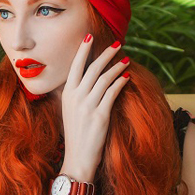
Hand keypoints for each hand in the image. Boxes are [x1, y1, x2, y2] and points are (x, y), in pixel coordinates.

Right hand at [62, 35, 129, 175]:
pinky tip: (126, 77)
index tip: (90, 37)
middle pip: (92, 68)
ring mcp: (87, 106)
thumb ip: (75, 95)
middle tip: (116, 44)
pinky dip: (120, 82)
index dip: (83, 50)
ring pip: (104, 78)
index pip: (75, 66)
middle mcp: (76, 97)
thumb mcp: (69, 111)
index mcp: (67, 94)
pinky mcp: (100, 115)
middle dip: (105, 54)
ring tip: (126, 60)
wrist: (77, 158)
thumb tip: (85, 80)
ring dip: (116, 67)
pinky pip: (112, 92)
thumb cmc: (76, 135)